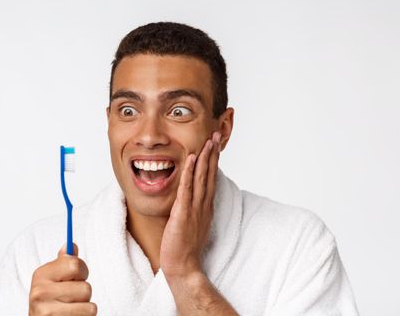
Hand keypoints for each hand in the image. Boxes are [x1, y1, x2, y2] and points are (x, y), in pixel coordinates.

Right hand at [29, 243, 96, 315]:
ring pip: (89, 305)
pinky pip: (88, 315)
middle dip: (83, 294)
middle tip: (72, 298)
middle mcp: (41, 292)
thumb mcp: (52, 280)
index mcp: (41, 275)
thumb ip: (63, 263)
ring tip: (71, 310)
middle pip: (86, 288)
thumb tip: (70, 246)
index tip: (77, 278)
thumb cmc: (50, 303)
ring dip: (85, 308)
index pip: (75, 264)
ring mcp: (47, 311)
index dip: (82, 272)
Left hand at [160, 132, 220, 278]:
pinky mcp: (183, 213)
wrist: (183, 266)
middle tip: (216, 134)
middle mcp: (203, 205)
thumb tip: (192, 197)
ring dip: (205, 157)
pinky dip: (190, 173)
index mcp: (205, 206)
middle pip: (210, 174)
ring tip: (208, 140)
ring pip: (201, 178)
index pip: (211, 178)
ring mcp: (195, 208)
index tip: (215, 144)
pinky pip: (187, 189)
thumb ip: (193, 208)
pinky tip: (192, 159)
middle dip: (213, 153)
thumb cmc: (185, 247)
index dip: (214, 160)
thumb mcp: (192, 223)